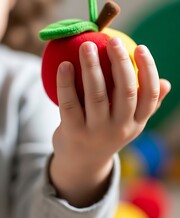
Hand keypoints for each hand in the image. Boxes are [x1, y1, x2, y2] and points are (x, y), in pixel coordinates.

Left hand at [50, 38, 170, 206]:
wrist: (83, 163)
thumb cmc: (107, 135)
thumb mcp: (129, 125)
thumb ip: (146, 106)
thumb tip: (166, 83)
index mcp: (137, 123)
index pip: (150, 95)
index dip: (149, 70)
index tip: (140, 48)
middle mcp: (120, 128)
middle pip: (126, 92)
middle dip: (121, 63)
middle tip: (112, 41)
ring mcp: (96, 132)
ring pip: (97, 95)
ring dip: (92, 67)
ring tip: (86, 46)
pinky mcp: (74, 132)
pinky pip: (69, 103)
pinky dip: (65, 83)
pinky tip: (64, 65)